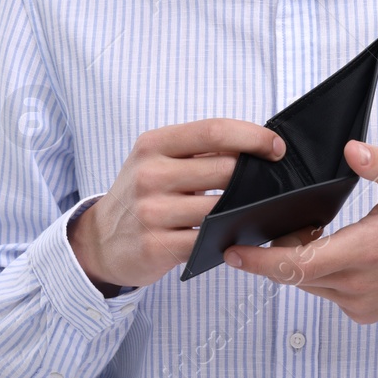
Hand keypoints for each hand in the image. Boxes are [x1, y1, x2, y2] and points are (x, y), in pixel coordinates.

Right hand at [69, 117, 285, 294]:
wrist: (101, 240)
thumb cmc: (140, 195)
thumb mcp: (156, 161)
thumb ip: (197, 152)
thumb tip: (253, 147)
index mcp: (153, 145)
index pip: (213, 131)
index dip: (252, 136)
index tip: (276, 147)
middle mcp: (149, 174)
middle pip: (223, 169)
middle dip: (255, 176)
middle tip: (272, 182)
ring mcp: (151, 211)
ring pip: (219, 208)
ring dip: (245, 210)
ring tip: (257, 209)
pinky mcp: (156, 246)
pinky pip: (207, 240)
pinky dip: (227, 237)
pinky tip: (234, 234)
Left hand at [222, 140, 377, 323]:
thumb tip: (351, 147)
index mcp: (366, 252)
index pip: (298, 263)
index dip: (261, 260)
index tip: (233, 251)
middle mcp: (358, 285)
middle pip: (294, 275)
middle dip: (273, 252)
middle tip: (266, 226)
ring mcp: (359, 303)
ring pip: (308, 284)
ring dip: (298, 261)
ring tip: (309, 230)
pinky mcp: (363, 312)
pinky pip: (326, 292)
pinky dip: (318, 273)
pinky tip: (330, 249)